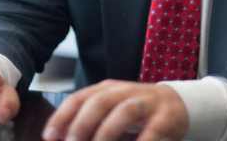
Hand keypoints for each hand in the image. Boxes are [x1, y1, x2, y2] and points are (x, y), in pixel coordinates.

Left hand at [41, 79, 187, 140]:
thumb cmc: (135, 112)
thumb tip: (57, 138)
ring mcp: (147, 103)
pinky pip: (152, 130)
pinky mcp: (166, 117)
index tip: (49, 137)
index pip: (79, 98)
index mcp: (106, 90)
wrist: (178, 104)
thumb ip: (86, 122)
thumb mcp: (109, 112)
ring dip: (107, 133)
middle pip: (100, 102)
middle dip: (82, 124)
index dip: (62, 117)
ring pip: (124, 112)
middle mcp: (125, 92)